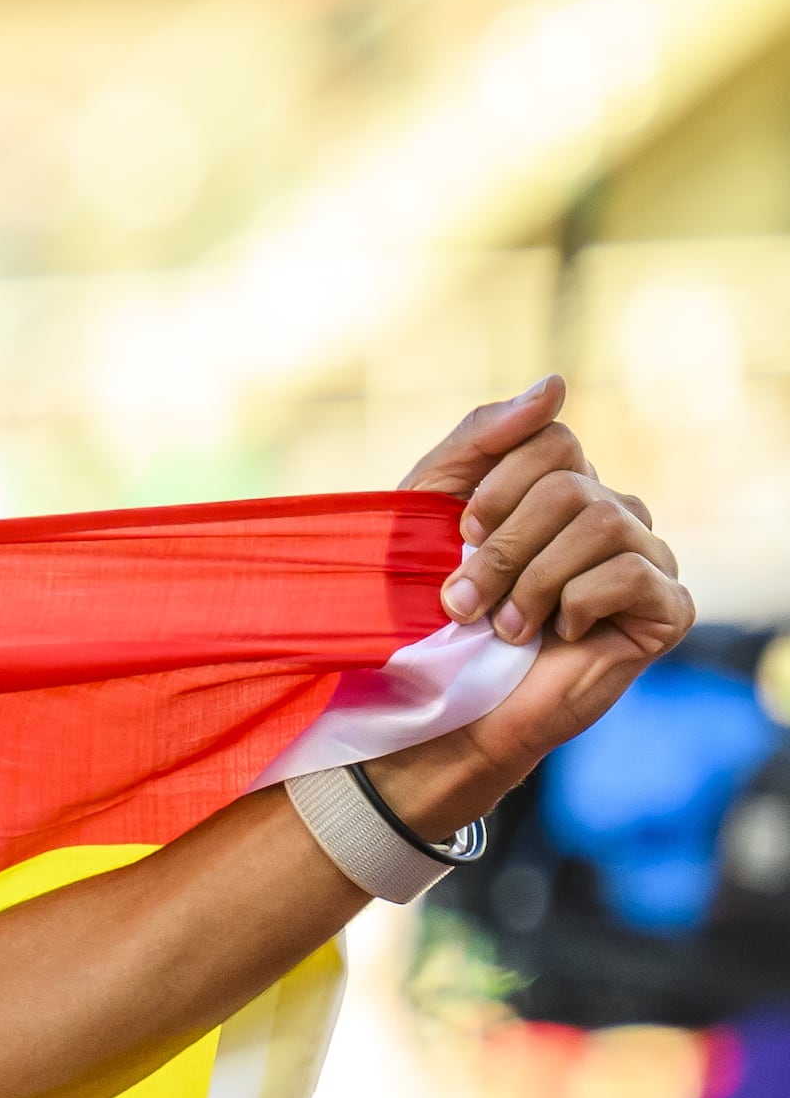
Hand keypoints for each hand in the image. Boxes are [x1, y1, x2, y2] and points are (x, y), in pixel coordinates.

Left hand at [389, 381, 692, 816]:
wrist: (442, 712)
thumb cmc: (430, 617)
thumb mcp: (430, 512)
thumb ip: (481, 438)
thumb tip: (556, 384)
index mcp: (561, 488)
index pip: (553, 439)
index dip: (496, 488)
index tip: (459, 535)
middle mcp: (611, 514)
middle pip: (570, 485)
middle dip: (501, 548)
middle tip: (465, 602)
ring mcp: (646, 558)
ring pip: (599, 522)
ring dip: (530, 583)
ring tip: (505, 628)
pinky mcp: (667, 608)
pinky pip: (630, 572)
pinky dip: (575, 605)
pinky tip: (556, 637)